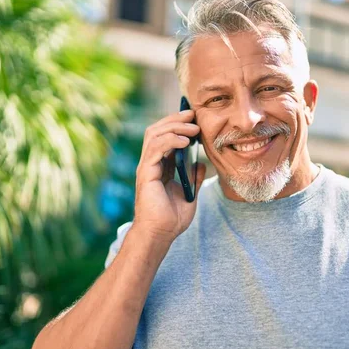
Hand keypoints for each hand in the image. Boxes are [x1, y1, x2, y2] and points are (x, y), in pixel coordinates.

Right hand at [132, 109, 205, 244]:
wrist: (161, 235)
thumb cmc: (171, 219)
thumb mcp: (190, 194)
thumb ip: (194, 178)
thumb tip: (202, 164)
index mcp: (159, 167)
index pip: (164, 137)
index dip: (178, 125)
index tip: (195, 118)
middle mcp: (150, 163)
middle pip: (157, 130)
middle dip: (175, 119)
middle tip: (193, 113)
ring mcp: (146, 167)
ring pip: (154, 134)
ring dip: (175, 126)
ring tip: (193, 127)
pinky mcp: (146, 173)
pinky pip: (156, 148)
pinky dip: (170, 140)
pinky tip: (185, 141)